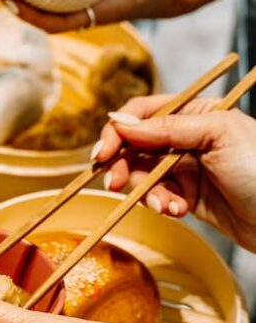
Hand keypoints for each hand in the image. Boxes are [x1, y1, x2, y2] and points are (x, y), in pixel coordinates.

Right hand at [93, 95, 255, 250]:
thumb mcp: (217, 136)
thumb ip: (167, 128)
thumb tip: (120, 122)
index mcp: (195, 112)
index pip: (143, 113)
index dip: (119, 130)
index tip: (104, 152)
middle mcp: (187, 137)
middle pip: (136, 145)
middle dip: (123, 164)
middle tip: (114, 183)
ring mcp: (186, 168)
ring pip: (143, 174)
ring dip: (147, 191)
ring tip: (166, 205)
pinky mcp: (188, 196)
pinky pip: (159, 196)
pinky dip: (162, 204)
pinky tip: (177, 210)